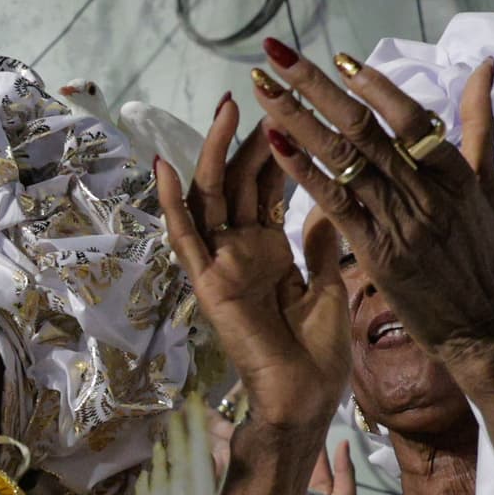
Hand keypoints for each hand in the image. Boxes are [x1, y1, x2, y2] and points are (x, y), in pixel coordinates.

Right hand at [152, 97, 349, 439]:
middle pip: (236, 182)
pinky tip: (164, 167)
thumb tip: (327, 205)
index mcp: (269, 251)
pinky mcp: (208, 285)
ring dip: (212, 154)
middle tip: (256, 94)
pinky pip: (185, 239)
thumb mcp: (329, 287)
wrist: (307, 400)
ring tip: (224, 111)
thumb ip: (322, 245)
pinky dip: (172, 204)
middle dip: (244, 138)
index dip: (271, 148)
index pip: (265, 186)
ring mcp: (221, 266)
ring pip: (210, 198)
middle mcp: (240, 252)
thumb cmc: (319, 355)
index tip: (282, 108)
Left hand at [247, 40, 493, 381]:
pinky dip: (304, 172)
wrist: (484, 329)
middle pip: (364, 129)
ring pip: (343, 161)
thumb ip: (479, 124)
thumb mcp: (486, 186)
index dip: (372, 84)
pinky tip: (276, 145)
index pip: (409, 116)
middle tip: (277, 54)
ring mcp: (400, 223)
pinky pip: (335, 205)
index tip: (337, 56)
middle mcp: (426, 192)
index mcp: (454, 171)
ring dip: (297, 120)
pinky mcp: (377, 254)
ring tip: (264, 90)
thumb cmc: (483, 256)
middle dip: (315, 87)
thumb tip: (484, 66)